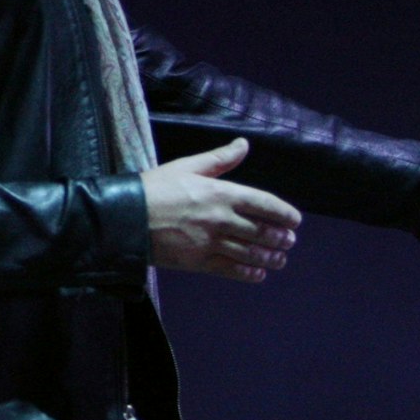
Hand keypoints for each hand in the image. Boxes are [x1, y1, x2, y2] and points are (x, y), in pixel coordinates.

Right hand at [141, 139, 300, 282]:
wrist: (125, 217)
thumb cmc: (154, 188)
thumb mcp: (186, 166)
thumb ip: (219, 159)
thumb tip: (244, 144)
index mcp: (221, 193)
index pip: (265, 203)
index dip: (285, 213)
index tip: (294, 220)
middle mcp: (221, 218)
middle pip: (262, 231)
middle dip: (280, 238)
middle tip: (288, 242)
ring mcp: (211, 242)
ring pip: (251, 253)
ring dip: (270, 258)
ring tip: (279, 259)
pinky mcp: (199, 262)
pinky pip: (232, 270)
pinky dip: (249, 273)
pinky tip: (258, 274)